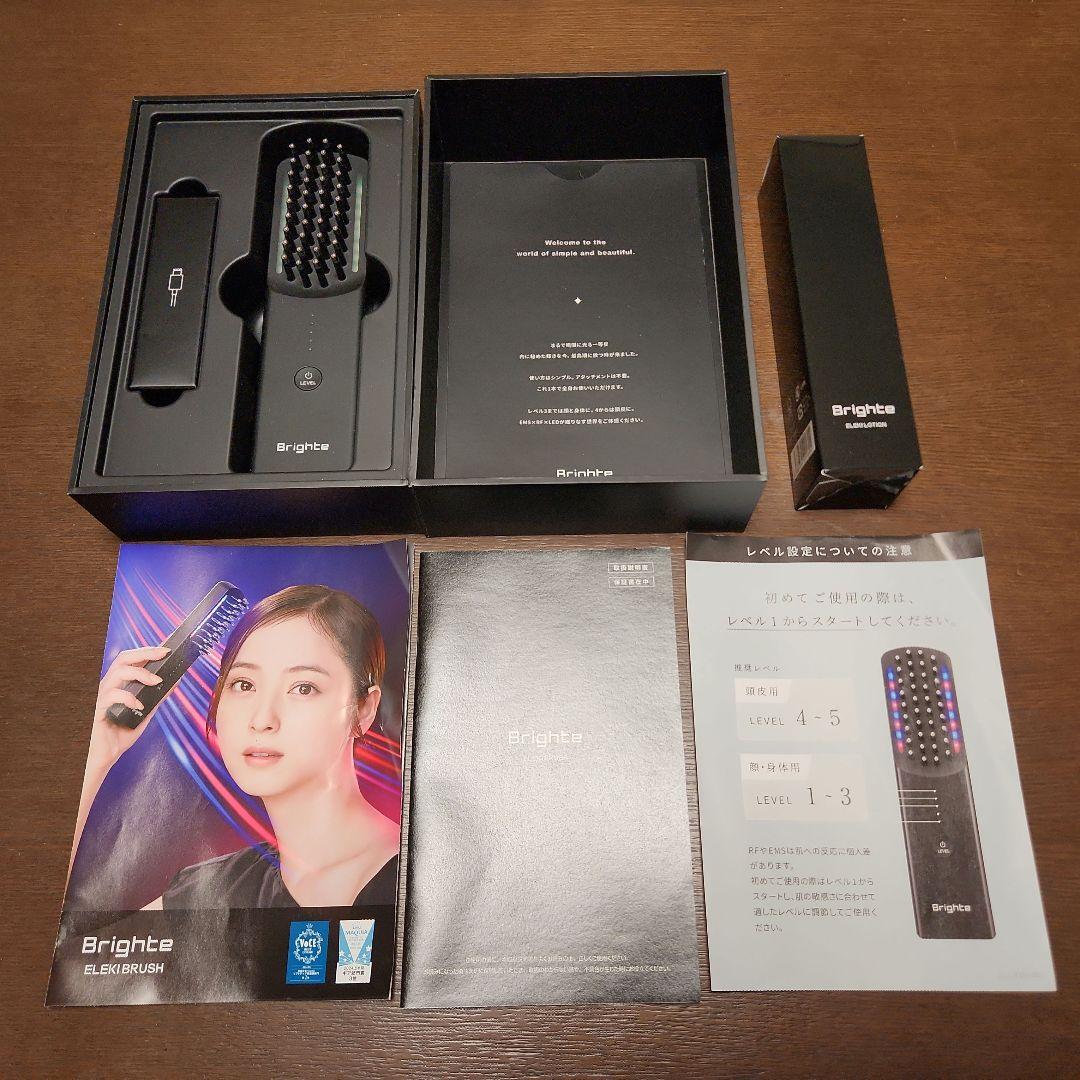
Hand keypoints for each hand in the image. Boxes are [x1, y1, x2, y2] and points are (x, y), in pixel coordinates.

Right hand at [88, 645, 169, 771]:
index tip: (166, 649)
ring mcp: (102, 696)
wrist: (104, 756)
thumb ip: (157, 697)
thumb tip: (175, 681)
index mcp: (119, 684)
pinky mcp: (98, 709)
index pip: (131, 660)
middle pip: (123, 658)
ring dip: (140, 673)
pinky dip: (129, 698)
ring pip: (118, 672)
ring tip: (156, 681)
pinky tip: (139, 705)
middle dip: (145, 652)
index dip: (147, 651)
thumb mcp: (145, 713)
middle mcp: (109, 686)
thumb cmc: (121, 734)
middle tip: (164, 654)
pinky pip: (111, 695)